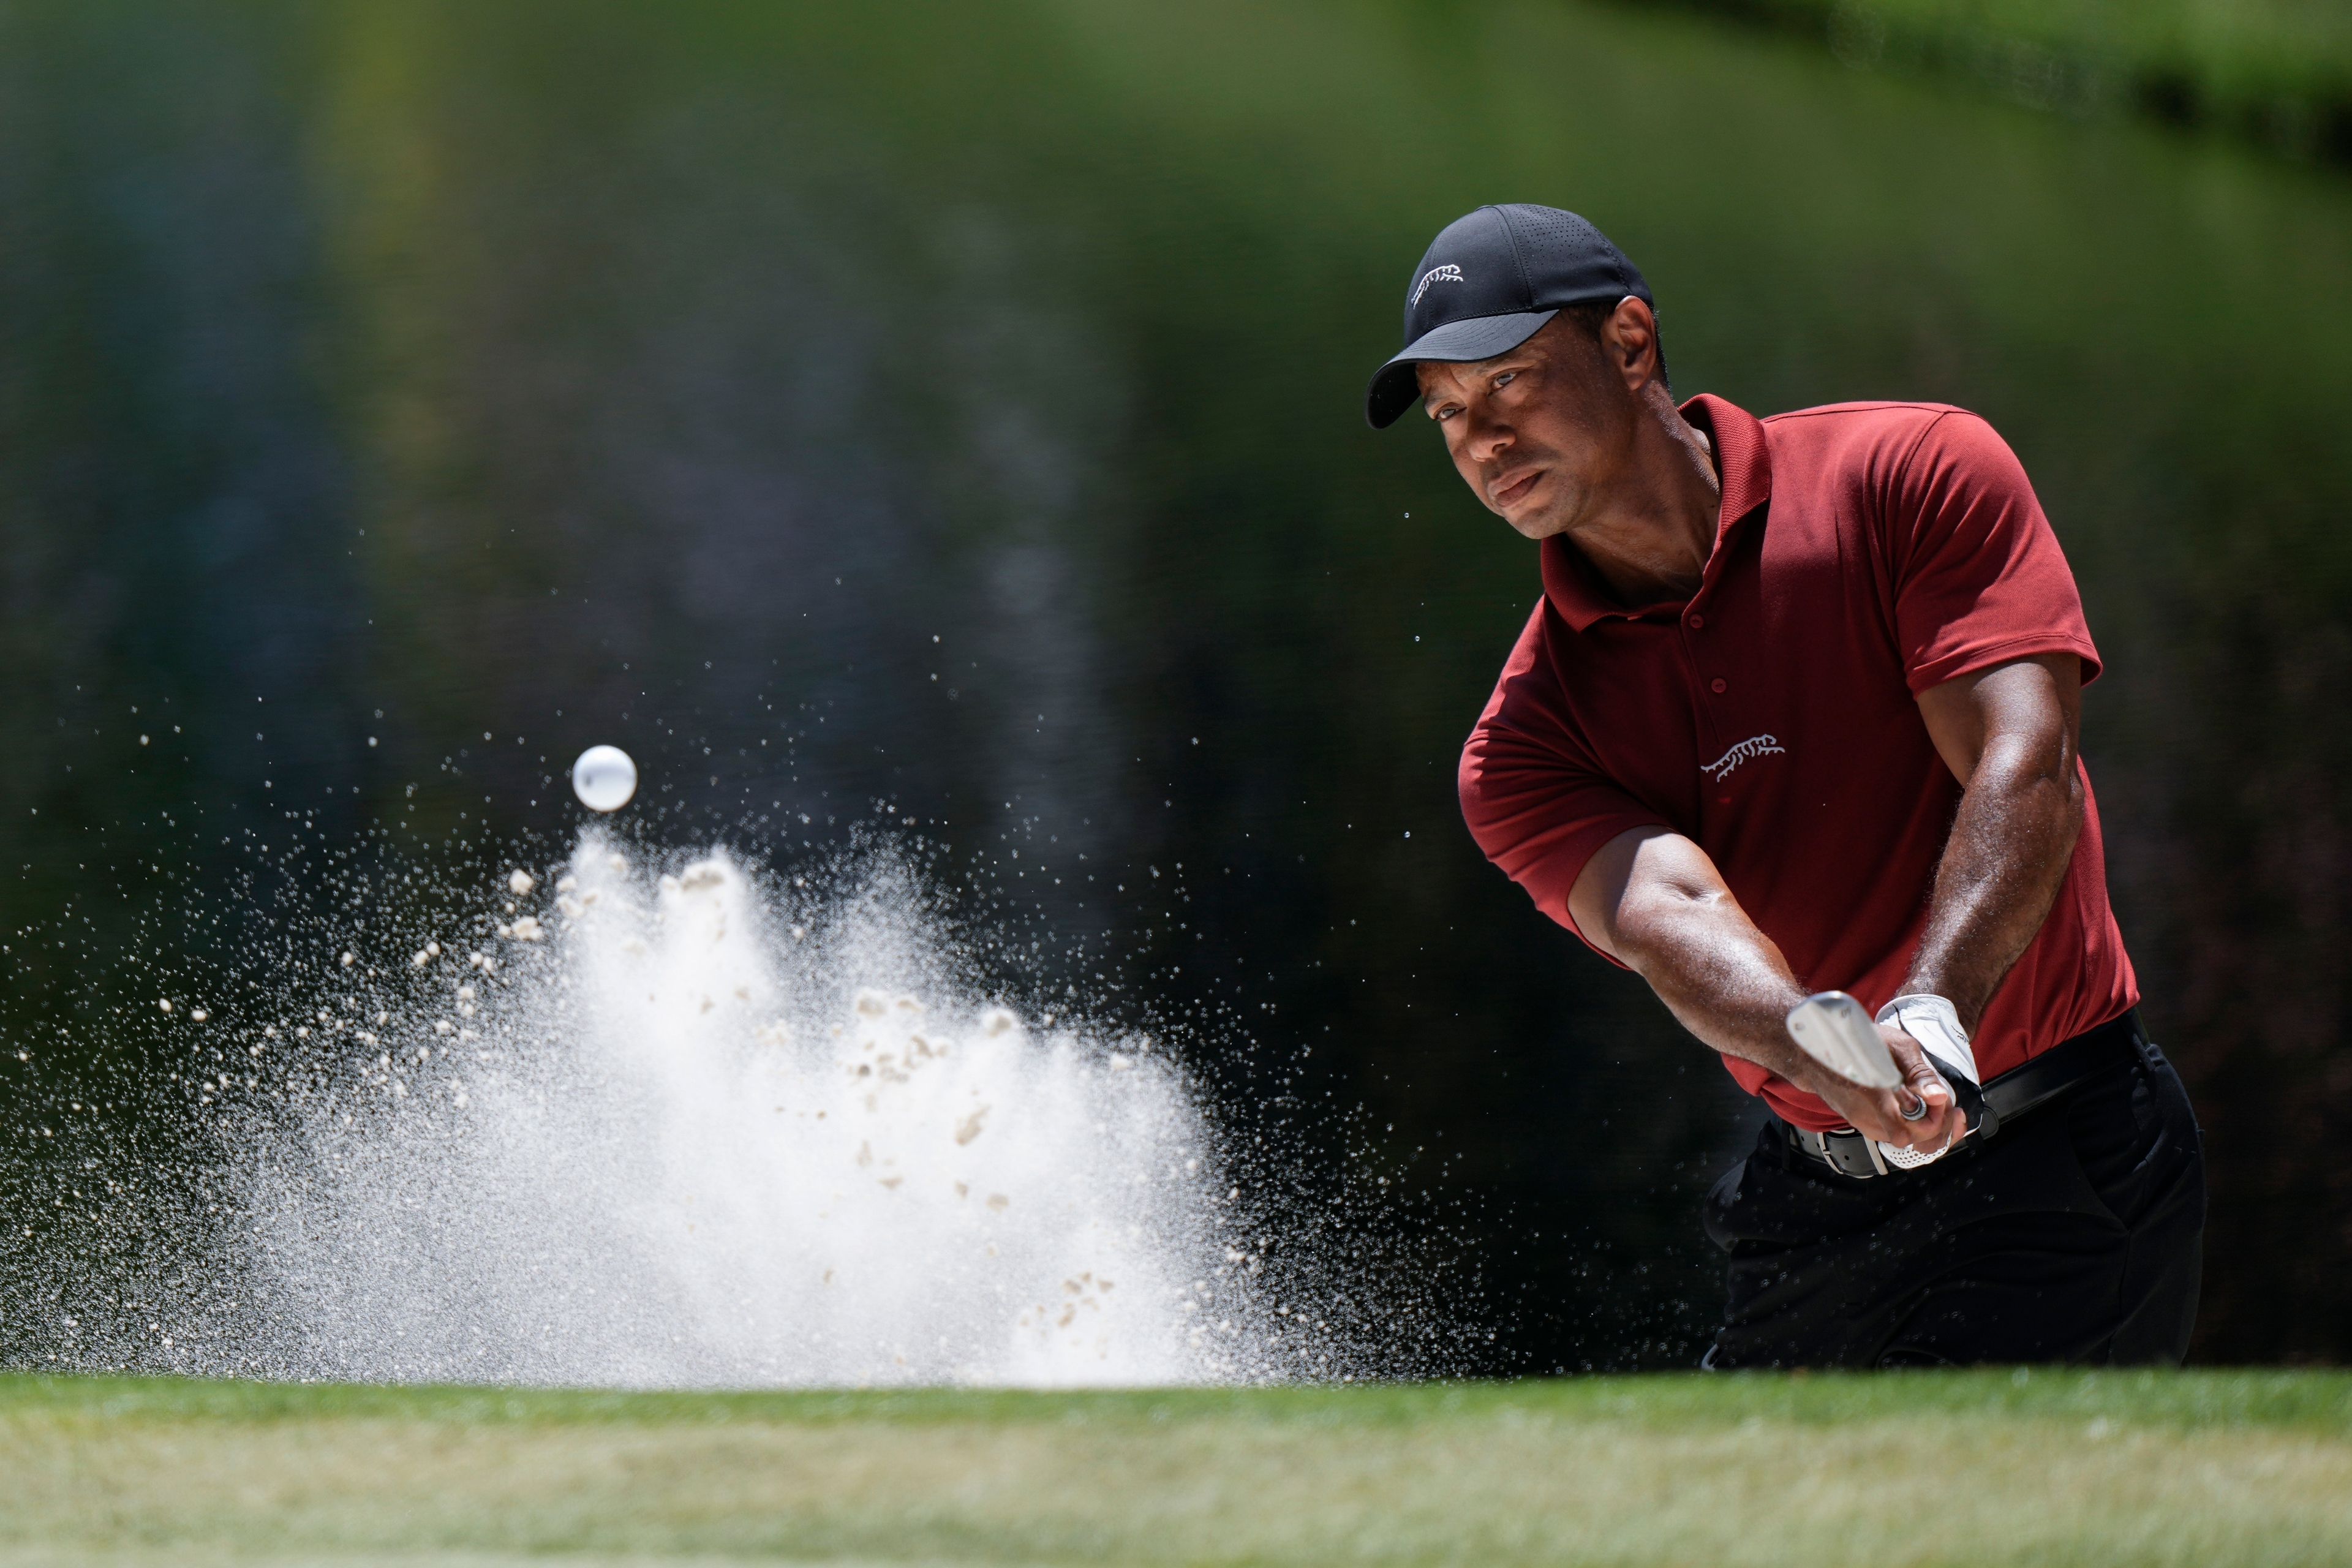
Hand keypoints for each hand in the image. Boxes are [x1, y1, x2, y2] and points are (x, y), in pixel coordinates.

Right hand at [1801, 1023, 1968, 1149]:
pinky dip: (1913, 1123)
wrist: (1817, 1053)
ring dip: (1926, 1122)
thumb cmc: (1856, 1043)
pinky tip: (1915, 1104)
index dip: (1935, 1117)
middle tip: (1938, 1096)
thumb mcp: (1895, 1045)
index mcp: (1874, 1095)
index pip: (1914, 1130)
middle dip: (1937, 1120)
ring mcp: (1866, 1125)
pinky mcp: (1866, 1125)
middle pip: (1917, 1139)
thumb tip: (1938, 1097)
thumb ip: (1919, 1073)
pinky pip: (1897, 1133)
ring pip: (1910, 1139)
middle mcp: (1869, 1118)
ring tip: (1928, 1098)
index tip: (1939, 1096)